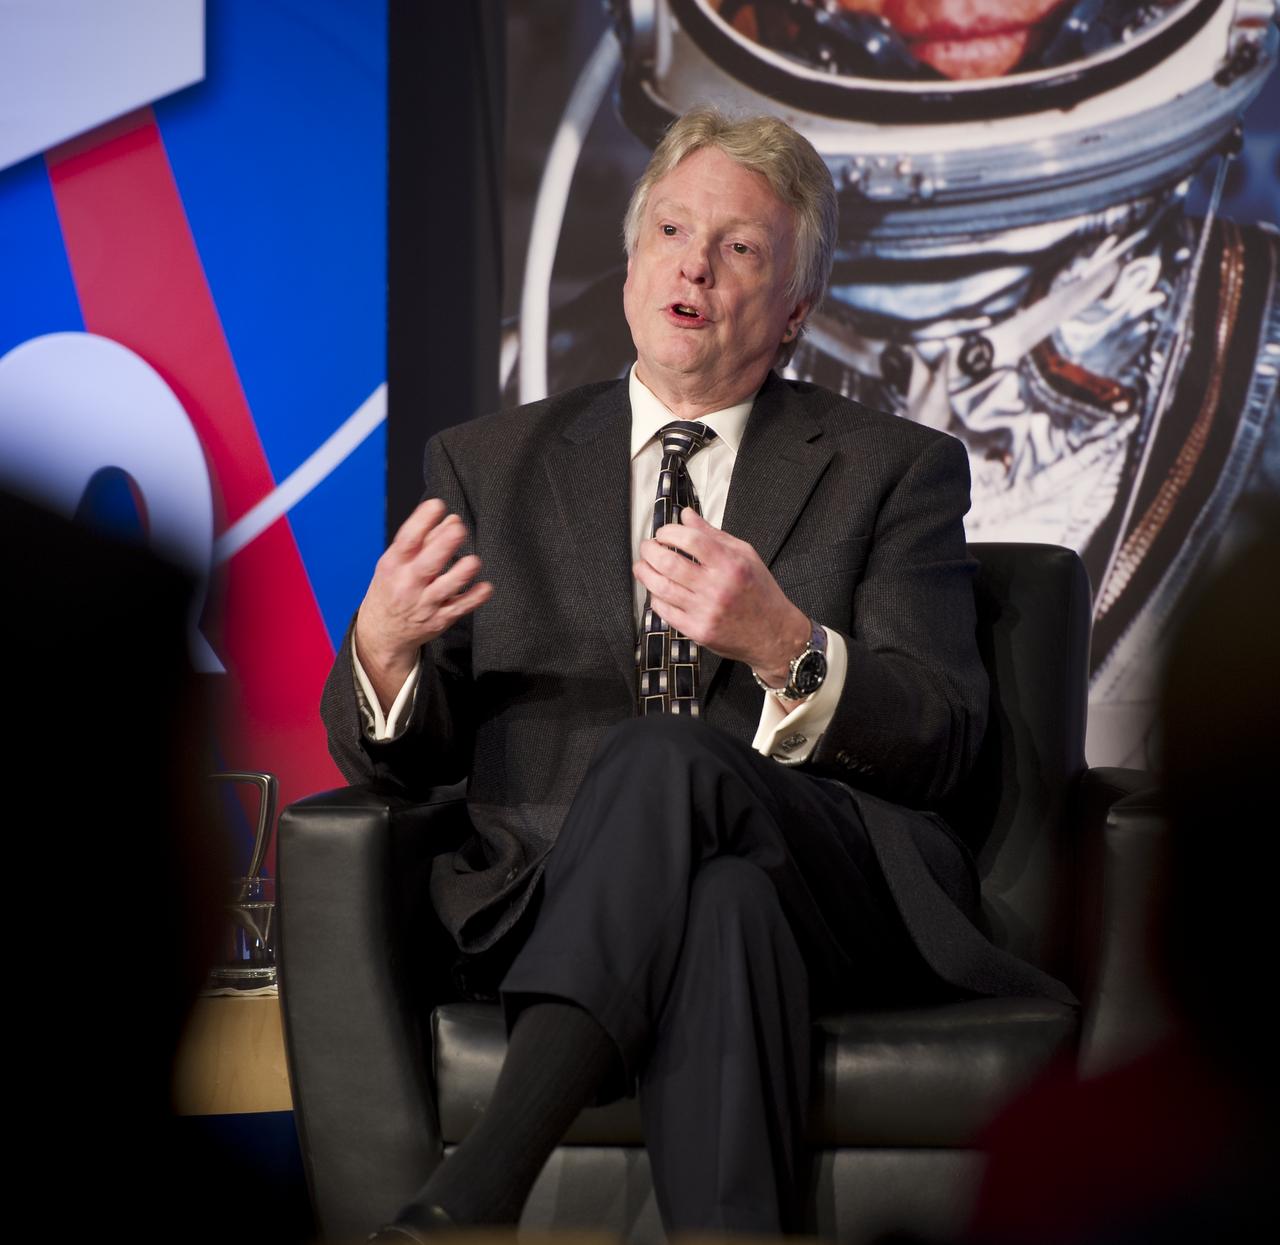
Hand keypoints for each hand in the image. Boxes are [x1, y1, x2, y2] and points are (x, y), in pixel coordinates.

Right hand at [354, 498, 491, 708]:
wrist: (382, 633)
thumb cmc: (391, 589)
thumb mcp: (397, 563)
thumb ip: (425, 540)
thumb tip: (452, 519)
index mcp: (394, 565)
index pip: (406, 540)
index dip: (421, 521)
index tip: (437, 504)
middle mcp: (408, 584)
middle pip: (426, 564)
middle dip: (442, 545)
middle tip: (458, 529)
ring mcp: (424, 604)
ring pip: (445, 588)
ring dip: (460, 574)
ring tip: (473, 561)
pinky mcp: (440, 619)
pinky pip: (459, 608)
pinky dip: (474, 599)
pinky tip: (486, 588)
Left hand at [633, 507, 808, 687]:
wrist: (773, 633)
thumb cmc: (760, 591)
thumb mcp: (745, 555)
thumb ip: (712, 534)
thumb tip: (686, 515)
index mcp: (730, 564)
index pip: (690, 540)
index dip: (669, 532)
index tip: (663, 533)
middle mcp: (717, 587)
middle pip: (668, 563)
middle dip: (650, 551)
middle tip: (647, 547)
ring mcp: (705, 611)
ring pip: (661, 588)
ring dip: (645, 573)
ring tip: (642, 566)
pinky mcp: (697, 631)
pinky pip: (665, 612)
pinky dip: (655, 598)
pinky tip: (657, 590)